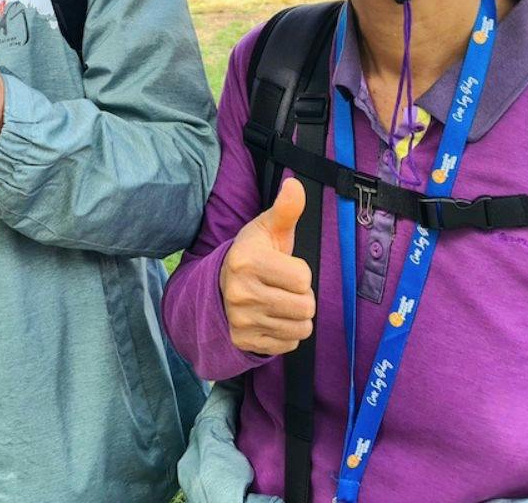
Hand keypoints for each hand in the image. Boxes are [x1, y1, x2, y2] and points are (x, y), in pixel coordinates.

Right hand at [219, 177, 315, 355]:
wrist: (222, 284)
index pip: (303, 278)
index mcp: (246, 261)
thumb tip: (295, 184)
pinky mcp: (244, 340)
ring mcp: (240, 319)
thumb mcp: (268, 228)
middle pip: (305, 306)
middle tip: (284, 287)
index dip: (300, 271)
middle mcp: (239, 292)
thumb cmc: (255, 253)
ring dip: (297, 316)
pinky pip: (289, 344)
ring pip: (300, 328)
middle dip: (303, 297)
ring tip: (280, 302)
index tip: (283, 267)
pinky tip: (272, 318)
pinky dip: (287, 332)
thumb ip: (286, 209)